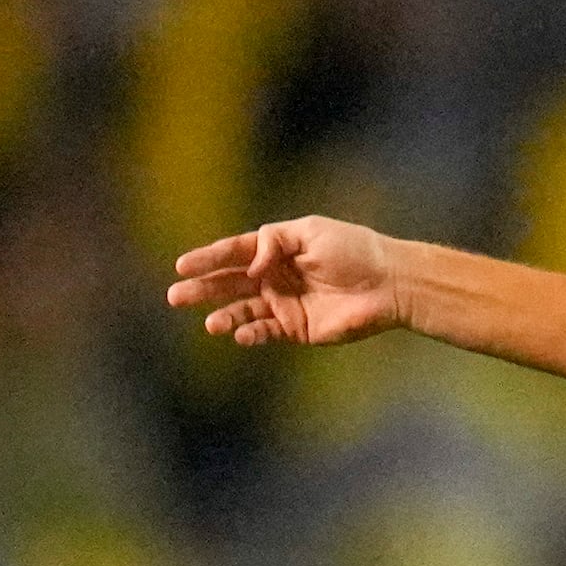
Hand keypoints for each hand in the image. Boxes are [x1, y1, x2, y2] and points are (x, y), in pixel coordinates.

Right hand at [163, 217, 403, 348]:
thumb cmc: (353, 249)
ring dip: (224, 316)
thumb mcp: (310, 231)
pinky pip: (268, 332)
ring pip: (244, 311)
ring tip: (208, 323)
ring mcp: (285, 304)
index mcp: (275, 250)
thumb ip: (274, 240)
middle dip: (203, 289)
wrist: (389, 282)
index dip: (207, 259)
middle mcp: (275, 277)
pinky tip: (239, 334)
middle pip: (230, 284)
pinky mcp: (299, 328)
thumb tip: (251, 262)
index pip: (233, 253)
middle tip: (176, 295)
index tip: (181, 265)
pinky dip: (252, 334)